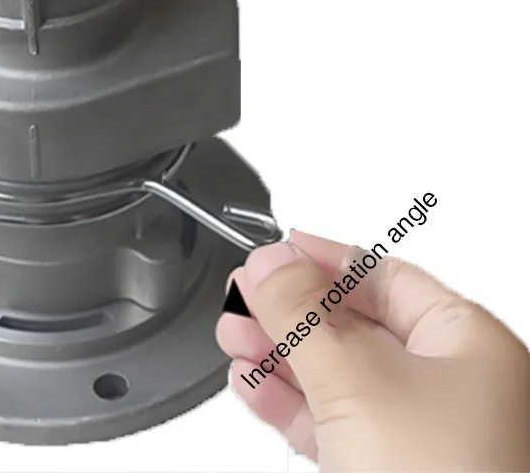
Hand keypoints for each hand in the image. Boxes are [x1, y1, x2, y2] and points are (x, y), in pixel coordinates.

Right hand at [217, 230, 529, 470]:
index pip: (384, 275)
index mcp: (468, 344)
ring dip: (280, 355)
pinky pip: (334, 422)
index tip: (274, 251)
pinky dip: (290, 403)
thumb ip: (302, 313)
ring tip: (232, 337)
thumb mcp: (355, 379)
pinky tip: (253, 386)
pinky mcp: (392, 472)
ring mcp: (423, 436)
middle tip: (242, 294)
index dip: (323, 259)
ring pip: (339, 375)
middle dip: (290, 311)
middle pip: (355, 324)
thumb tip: (269, 260)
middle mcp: (452, 386)